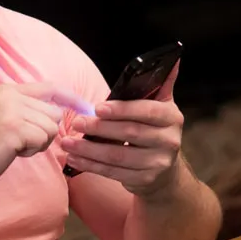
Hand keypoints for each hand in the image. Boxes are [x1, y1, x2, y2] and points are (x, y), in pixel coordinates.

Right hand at [0, 83, 95, 210]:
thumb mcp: (0, 119)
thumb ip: (24, 110)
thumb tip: (59, 112)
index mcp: (5, 90)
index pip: (50, 87)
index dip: (70, 98)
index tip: (85, 107)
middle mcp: (8, 94)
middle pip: (54, 112)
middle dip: (44, 132)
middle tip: (17, 142)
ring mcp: (11, 110)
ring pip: (51, 127)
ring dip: (38, 143)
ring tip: (12, 147)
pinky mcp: (14, 128)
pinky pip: (44, 139)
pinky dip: (32, 151)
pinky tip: (11, 153)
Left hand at [58, 63, 184, 197]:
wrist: (165, 172)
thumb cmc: (156, 132)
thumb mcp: (163, 108)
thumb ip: (162, 85)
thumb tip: (173, 59)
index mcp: (172, 118)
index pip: (147, 111)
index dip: (121, 109)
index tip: (97, 108)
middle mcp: (170, 141)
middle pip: (130, 133)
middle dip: (99, 128)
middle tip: (75, 122)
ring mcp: (158, 163)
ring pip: (118, 155)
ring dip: (89, 149)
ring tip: (67, 142)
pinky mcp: (145, 180)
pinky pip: (113, 172)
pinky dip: (90, 166)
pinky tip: (74, 159)